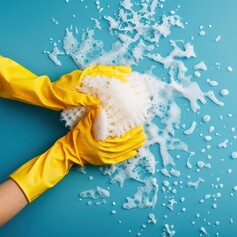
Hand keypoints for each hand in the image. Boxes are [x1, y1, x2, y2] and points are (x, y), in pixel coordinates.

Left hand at [0, 56, 130, 110]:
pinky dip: (105, 78)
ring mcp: (82, 77)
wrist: (41, 93)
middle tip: (129, 72)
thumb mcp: (67, 99)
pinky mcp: (80, 82)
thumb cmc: (53, 96)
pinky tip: (111, 83)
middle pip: (103, 70)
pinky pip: (96, 78)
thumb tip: (97, 102)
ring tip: (124, 75)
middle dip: (116, 71)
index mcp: (81, 77)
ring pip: (100, 73)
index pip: (101, 72)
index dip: (114, 73)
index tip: (125, 74)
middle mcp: (83, 75)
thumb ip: (82, 99)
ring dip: (112, 73)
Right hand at [64, 107, 145, 165]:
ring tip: (142, 142)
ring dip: (133, 147)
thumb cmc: (76, 137)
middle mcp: (105, 152)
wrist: (68, 152)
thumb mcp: (83, 124)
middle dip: (135, 140)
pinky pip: (118, 159)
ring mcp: (105, 158)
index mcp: (102, 143)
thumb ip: (93, 116)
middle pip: (124, 146)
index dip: (130, 134)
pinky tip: (134, 152)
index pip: (120, 138)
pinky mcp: (104, 161)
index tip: (139, 128)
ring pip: (123, 152)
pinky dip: (127, 155)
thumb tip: (101, 107)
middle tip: (144, 135)